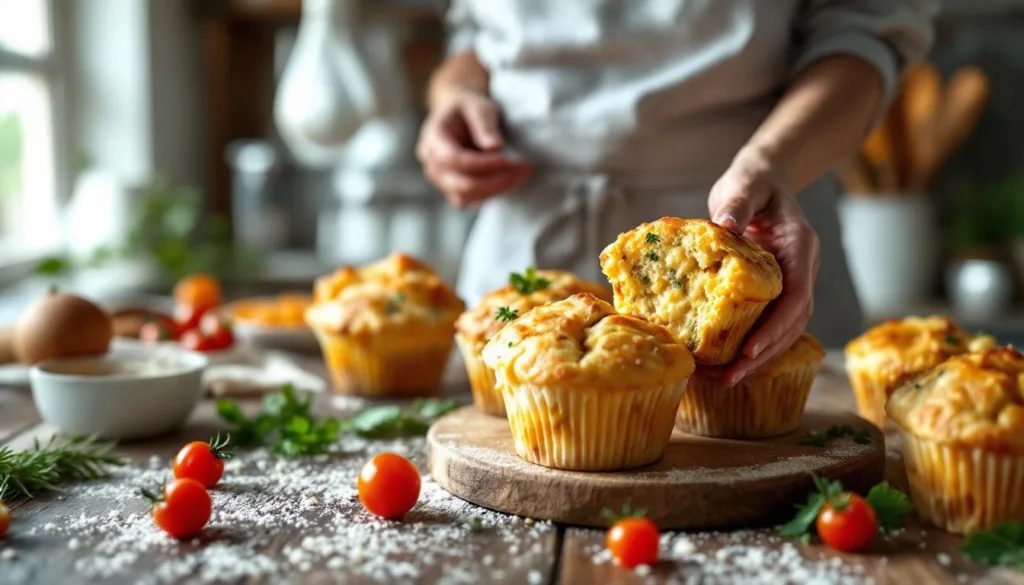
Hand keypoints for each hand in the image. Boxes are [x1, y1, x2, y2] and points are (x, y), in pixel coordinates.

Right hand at [416, 90, 532, 206]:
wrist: (461, 116)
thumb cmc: (469, 109)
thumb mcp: (479, 107)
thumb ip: (484, 124)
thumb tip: (494, 147)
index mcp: (433, 138)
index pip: (452, 159)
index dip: (480, 164)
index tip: (506, 160)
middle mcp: (432, 164)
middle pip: (459, 184)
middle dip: (495, 181)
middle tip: (525, 169)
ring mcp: (440, 180)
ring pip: (465, 197)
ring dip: (496, 190)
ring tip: (522, 173)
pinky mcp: (452, 190)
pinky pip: (470, 201)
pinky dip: (492, 194)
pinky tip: (511, 180)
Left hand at [707, 149, 820, 385]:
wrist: (765, 180)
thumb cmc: (753, 181)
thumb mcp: (745, 184)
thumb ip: (739, 201)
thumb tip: (727, 223)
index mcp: (800, 247)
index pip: (796, 296)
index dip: (776, 327)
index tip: (750, 350)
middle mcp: (802, 270)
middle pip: (792, 323)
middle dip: (764, 355)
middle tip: (730, 378)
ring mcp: (792, 283)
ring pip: (784, 331)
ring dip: (758, 358)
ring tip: (722, 381)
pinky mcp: (776, 292)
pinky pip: (769, 324)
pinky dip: (751, 346)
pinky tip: (724, 364)